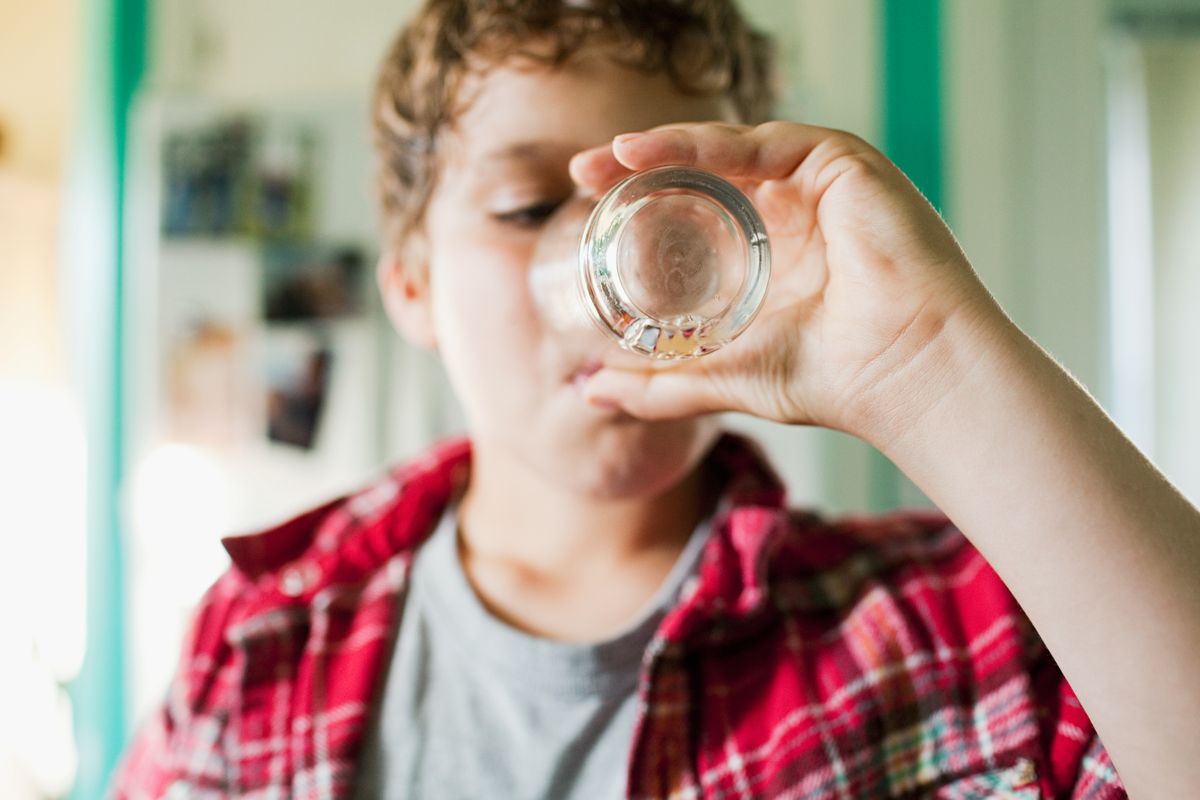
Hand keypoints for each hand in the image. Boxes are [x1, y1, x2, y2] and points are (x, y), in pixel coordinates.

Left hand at [568, 122, 1007, 442]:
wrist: (903, 376)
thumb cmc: (828, 380)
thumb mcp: (721, 378)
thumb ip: (660, 386)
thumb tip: (591, 392)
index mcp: (769, 249)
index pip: (694, 206)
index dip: (639, 198)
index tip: (585, 203)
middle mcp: (792, 208)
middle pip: (703, 171)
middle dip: (639, 166)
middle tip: (582, 172)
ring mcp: (817, 183)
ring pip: (728, 148)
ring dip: (663, 146)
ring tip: (608, 159)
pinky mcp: (843, 163)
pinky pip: (765, 141)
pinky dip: (708, 143)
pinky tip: (654, 151)